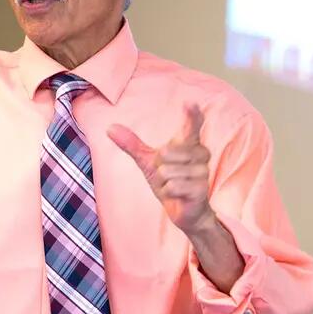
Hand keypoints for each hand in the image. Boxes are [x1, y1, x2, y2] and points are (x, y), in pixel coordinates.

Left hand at [107, 104, 214, 233]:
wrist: (184, 211)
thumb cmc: (169, 181)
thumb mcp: (148, 162)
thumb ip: (132, 144)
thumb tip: (109, 127)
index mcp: (189, 144)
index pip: (193, 126)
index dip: (192, 115)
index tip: (190, 103)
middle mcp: (200, 154)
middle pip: (167, 152)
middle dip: (159, 167)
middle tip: (167, 176)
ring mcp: (203, 171)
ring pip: (168, 171)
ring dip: (163, 182)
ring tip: (173, 186)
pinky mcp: (201, 189)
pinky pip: (173, 186)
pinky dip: (167, 192)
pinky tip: (177, 194)